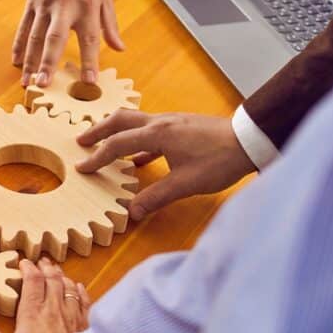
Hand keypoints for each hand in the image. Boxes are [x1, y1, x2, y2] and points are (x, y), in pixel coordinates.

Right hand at [0, 258, 89, 332]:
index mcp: (32, 314)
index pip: (32, 282)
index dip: (28, 268)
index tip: (23, 263)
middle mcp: (53, 310)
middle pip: (52, 279)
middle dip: (46, 267)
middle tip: (41, 261)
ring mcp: (72, 317)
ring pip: (68, 287)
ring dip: (61, 276)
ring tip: (56, 270)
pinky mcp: (85, 327)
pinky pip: (84, 301)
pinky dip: (79, 290)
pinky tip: (78, 287)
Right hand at [13, 0, 123, 87]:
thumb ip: (110, 24)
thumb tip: (119, 48)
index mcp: (87, 6)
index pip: (90, 39)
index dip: (90, 61)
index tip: (89, 82)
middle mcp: (65, 6)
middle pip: (54, 40)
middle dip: (48, 63)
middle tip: (44, 84)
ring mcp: (45, 3)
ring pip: (34, 36)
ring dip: (30, 61)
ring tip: (27, 81)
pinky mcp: (32, 0)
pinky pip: (23, 26)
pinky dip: (19, 45)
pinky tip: (16, 61)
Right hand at [76, 109, 256, 220]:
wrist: (251, 139)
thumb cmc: (220, 159)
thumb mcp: (186, 183)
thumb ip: (157, 197)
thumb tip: (133, 212)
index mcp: (156, 134)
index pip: (117, 145)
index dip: (97, 157)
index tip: (82, 168)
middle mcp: (160, 122)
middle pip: (119, 121)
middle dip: (98, 131)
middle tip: (81, 141)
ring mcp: (172, 121)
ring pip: (134, 121)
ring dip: (116, 132)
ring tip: (104, 144)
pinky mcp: (182, 126)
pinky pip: (151, 129)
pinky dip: (138, 141)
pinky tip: (139, 158)